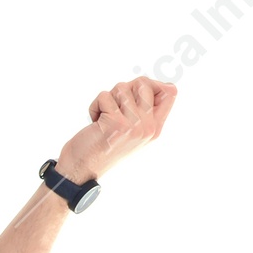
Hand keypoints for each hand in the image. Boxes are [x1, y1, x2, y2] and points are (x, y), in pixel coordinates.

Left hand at [59, 77, 176, 183]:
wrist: (82, 169)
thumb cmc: (103, 146)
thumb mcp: (131, 130)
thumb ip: (144, 109)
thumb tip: (163, 84)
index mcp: (155, 128)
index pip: (170, 92)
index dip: (152, 84)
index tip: (133, 95)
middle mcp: (149, 127)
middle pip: (144, 83)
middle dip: (124, 89)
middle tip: (114, 107)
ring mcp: (135, 125)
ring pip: (122, 87)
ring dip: (107, 99)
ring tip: (104, 117)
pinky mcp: (117, 123)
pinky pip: (104, 97)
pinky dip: (94, 106)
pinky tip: (95, 123)